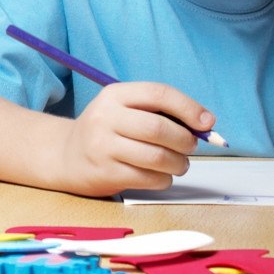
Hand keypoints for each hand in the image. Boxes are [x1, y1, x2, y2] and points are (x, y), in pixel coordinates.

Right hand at [58, 81, 212, 196]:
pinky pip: (149, 178)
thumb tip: (205, 125)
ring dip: (179, 163)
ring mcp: (103, 147)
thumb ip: (159, 112)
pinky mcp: (106, 174)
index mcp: (114, 95)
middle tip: (191, 147)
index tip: (208, 122)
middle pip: (159, 128)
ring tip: (179, 164)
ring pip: (157, 157)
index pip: (158, 94)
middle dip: (185, 140)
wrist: (66, 156)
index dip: (189, 107)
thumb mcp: (124, 110)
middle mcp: (105, 118)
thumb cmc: (107, 131)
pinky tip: (160, 175)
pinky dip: (164, 179)